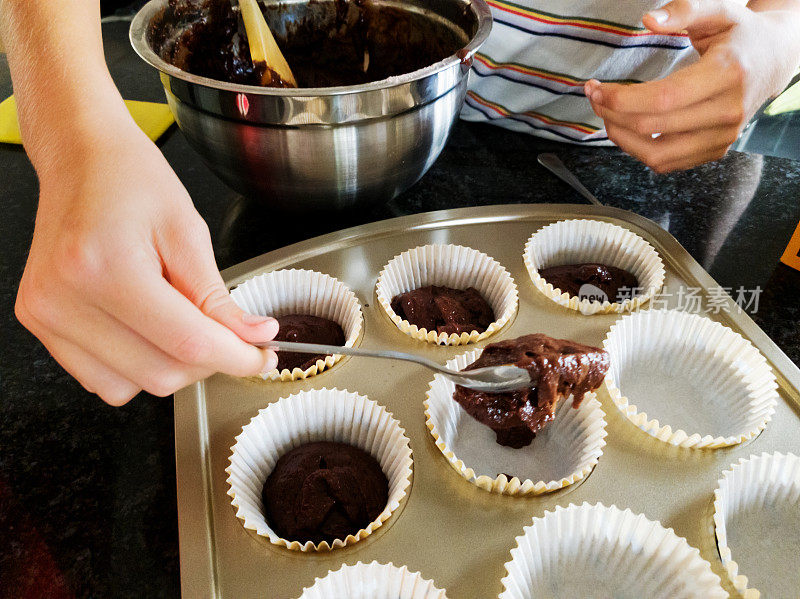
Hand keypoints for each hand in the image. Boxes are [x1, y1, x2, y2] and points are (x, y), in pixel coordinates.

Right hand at [15, 123, 278, 405]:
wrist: (80, 157)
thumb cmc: (131, 180)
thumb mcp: (189, 231)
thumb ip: (218, 297)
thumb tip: (253, 338)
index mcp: (106, 267)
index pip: (188, 343)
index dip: (237, 357)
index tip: (262, 356)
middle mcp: (64, 299)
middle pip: (161, 374)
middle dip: (208, 363)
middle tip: (227, 334)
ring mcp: (46, 315)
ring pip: (132, 387)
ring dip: (171, 368)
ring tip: (178, 320)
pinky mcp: (38, 322)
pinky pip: (101, 379)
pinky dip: (137, 367)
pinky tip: (147, 328)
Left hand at [584, 0, 799, 172]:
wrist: (774, 61)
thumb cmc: (741, 35)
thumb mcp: (718, 11)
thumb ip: (684, 11)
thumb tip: (649, 19)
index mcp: (727, 74)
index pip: (663, 99)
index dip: (622, 99)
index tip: (597, 89)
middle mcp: (727, 111)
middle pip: (653, 127)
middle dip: (612, 113)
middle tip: (594, 96)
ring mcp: (722, 137)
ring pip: (656, 155)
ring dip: (621, 137)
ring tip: (606, 115)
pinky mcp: (715, 151)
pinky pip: (666, 163)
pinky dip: (638, 150)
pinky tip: (627, 128)